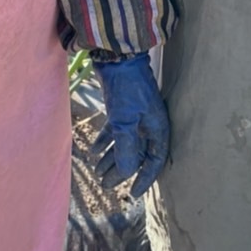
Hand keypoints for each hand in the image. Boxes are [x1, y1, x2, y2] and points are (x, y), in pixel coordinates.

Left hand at [93, 53, 168, 197]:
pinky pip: (115, 130)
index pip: (155, 160)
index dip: (145, 178)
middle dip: (121, 170)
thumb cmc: (127, 89)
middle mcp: (148, 124)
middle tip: (105, 185)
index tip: (133, 193)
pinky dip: (105, 141)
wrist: (118, 56)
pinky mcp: (122, 107)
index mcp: (157, 128)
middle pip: (137, 154)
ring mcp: (135, 115)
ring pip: (124, 142)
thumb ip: (127, 148)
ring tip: (97, 171)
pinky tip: (93, 150)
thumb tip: (127, 173)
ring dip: (111, 157)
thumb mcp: (126, 121)